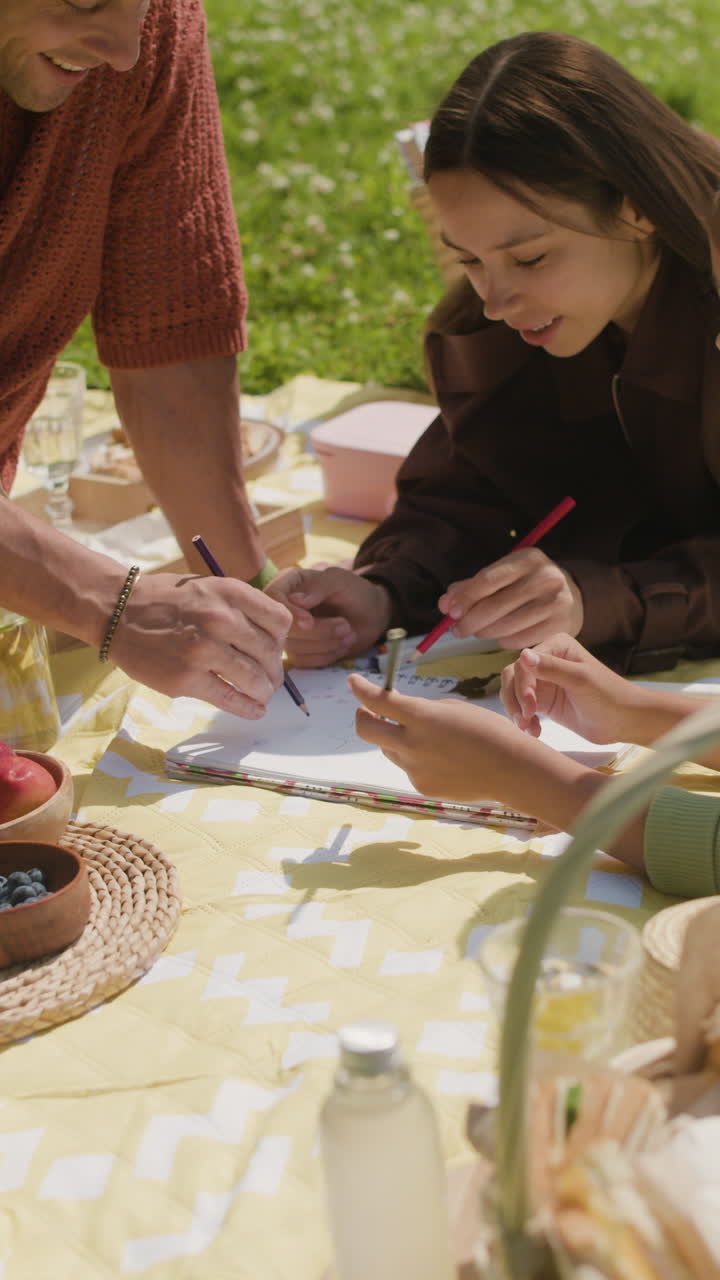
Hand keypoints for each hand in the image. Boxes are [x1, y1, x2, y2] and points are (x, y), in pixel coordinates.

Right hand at [109, 573, 291, 716]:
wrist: (119, 611)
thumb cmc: (167, 601)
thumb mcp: (209, 588)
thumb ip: (240, 608)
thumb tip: (274, 640)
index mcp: (230, 593)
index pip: (280, 622)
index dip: (281, 639)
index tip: (273, 648)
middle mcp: (220, 619)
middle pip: (271, 653)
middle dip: (274, 671)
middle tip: (271, 679)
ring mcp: (203, 650)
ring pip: (254, 679)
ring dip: (263, 691)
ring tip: (261, 694)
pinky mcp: (186, 679)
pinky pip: (229, 698)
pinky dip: (247, 708)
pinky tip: (254, 710)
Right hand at [264, 566, 391, 666]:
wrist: (372, 616)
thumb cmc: (356, 593)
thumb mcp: (341, 581)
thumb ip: (319, 586)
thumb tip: (294, 600)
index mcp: (289, 583)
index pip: (272, 597)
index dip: (289, 613)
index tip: (309, 622)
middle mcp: (284, 607)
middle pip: (283, 627)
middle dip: (318, 632)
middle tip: (346, 626)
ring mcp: (289, 632)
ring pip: (294, 647)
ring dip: (326, 644)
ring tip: (349, 634)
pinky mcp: (298, 652)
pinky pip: (303, 661)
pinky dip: (326, 656)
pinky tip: (342, 646)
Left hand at [348, 672, 537, 803]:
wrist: (513, 770)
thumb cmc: (490, 731)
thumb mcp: (454, 709)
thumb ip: (423, 711)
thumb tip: (401, 718)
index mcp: (422, 717)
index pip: (378, 701)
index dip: (360, 689)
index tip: (353, 681)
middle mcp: (412, 744)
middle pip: (366, 730)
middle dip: (362, 717)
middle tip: (368, 711)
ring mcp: (414, 769)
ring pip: (389, 749)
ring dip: (395, 739)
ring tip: (429, 738)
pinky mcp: (421, 787)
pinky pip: (409, 768)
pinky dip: (417, 760)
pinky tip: (445, 760)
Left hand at [438, 549, 583, 648]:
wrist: (571, 596)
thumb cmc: (527, 585)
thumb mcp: (504, 576)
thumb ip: (472, 587)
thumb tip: (445, 604)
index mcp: (528, 559)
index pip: (489, 579)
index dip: (466, 598)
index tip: (449, 612)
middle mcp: (546, 577)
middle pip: (496, 605)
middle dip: (470, 620)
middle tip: (457, 630)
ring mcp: (556, 602)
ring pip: (506, 626)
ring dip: (484, 632)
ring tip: (477, 632)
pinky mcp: (560, 625)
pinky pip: (518, 640)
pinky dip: (502, 640)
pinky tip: (500, 635)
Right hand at [500, 633, 641, 741]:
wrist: (624, 721)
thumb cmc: (609, 695)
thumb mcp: (580, 680)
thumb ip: (552, 668)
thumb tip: (522, 656)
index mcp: (556, 646)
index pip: (524, 664)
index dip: (522, 685)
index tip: (530, 706)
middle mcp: (547, 661)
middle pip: (513, 676)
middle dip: (515, 699)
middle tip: (526, 718)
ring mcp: (544, 682)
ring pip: (513, 692)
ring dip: (516, 711)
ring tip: (528, 727)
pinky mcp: (544, 702)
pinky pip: (522, 708)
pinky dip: (524, 720)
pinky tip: (535, 731)